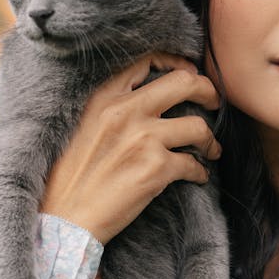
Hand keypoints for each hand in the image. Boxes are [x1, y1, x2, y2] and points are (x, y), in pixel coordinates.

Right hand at [41, 52, 221, 242]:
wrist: (64, 217)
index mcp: (105, 97)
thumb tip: (152, 98)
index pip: (147, 61)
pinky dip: (201, 172)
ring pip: (198, 126)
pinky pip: (194, 164)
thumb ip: (113, 106)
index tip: (189, 74)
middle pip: (185, 83)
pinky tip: (197, 176)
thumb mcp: (83, 124)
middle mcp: (126, 111)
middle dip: (208, 91)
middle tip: (214, 103)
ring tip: (210, 149)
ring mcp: (143, 139)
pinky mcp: (155, 169)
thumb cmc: (71, 176)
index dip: (176, 63)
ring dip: (210, 140)